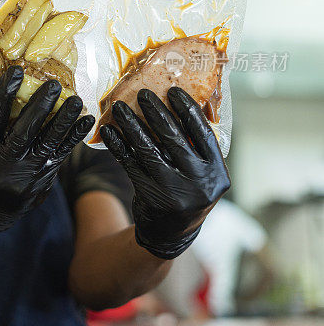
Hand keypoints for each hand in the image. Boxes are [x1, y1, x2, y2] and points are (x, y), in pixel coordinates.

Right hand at [0, 66, 94, 231]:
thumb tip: (10, 85)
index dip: (4, 94)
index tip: (16, 71)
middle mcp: (6, 161)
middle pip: (24, 131)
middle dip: (40, 107)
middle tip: (53, 85)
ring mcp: (28, 170)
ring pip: (48, 142)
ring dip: (63, 119)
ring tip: (75, 99)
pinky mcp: (46, 175)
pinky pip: (63, 152)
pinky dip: (75, 135)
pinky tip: (87, 119)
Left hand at [100, 87, 229, 258]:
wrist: (171, 234)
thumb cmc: (186, 192)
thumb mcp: (202, 174)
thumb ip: (196, 148)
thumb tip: (180, 103)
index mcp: (217, 172)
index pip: (203, 133)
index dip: (187, 109)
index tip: (173, 90)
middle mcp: (200, 183)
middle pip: (174, 138)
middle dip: (155, 112)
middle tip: (142, 93)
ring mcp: (175, 192)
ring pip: (149, 149)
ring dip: (131, 125)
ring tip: (119, 108)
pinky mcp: (151, 197)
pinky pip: (130, 165)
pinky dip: (118, 146)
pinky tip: (108, 132)